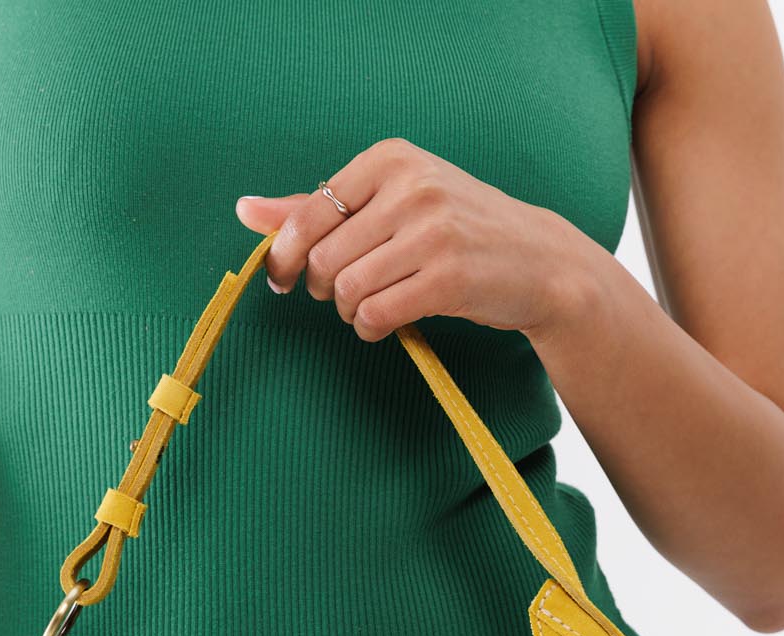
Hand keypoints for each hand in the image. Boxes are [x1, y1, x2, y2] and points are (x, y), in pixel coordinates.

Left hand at [234, 136, 604, 345]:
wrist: (539, 260)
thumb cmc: (457, 230)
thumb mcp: (392, 201)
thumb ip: (316, 208)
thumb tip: (245, 211)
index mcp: (391, 159)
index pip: (308, 215)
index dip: (287, 257)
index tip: (289, 277)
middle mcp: (412, 187)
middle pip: (325, 260)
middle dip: (325, 289)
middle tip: (346, 295)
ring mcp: (433, 232)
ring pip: (348, 290)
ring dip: (350, 313)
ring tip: (371, 309)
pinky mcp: (448, 279)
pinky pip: (376, 315)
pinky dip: (371, 329)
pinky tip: (386, 324)